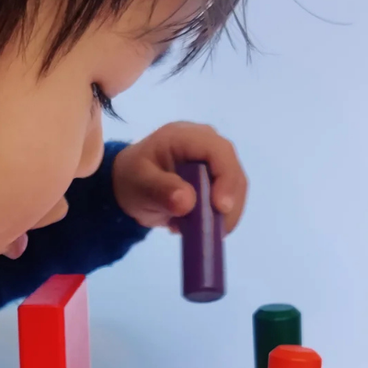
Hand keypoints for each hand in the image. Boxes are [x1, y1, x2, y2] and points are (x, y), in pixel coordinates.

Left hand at [112, 122, 247, 231]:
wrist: (131, 185)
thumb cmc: (133, 179)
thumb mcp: (139, 184)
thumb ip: (161, 190)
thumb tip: (187, 202)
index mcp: (186, 137)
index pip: (219, 151)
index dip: (226, 179)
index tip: (220, 208)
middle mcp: (207, 144)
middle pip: (233, 170)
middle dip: (229, 202)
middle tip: (214, 231)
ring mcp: (214, 162)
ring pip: (235, 188)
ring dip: (225, 214)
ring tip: (199, 231)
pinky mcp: (218, 179)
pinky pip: (228, 199)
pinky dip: (218, 217)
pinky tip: (195, 227)